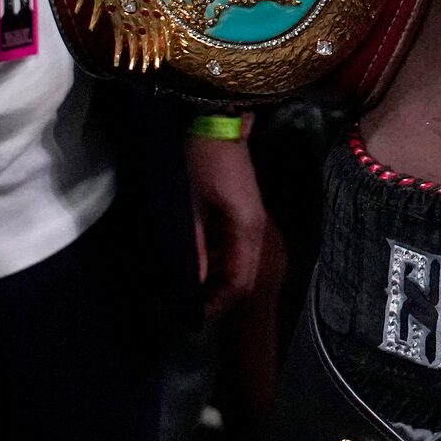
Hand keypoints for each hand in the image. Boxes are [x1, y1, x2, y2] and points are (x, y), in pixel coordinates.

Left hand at [188, 132, 273, 318]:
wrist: (214, 121)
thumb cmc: (201, 161)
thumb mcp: (190, 207)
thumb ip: (192, 249)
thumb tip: (189, 287)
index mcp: (248, 231)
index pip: (240, 284)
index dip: (217, 305)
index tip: (191, 319)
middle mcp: (255, 232)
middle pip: (242, 279)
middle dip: (216, 298)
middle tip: (185, 310)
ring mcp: (248, 223)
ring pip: (237, 266)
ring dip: (214, 282)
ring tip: (185, 293)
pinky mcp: (239, 215)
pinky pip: (229, 250)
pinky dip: (213, 263)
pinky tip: (193, 268)